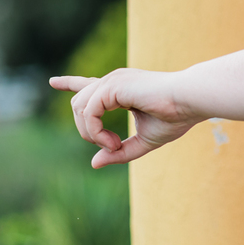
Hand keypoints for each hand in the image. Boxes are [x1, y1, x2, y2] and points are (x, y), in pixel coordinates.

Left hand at [49, 69, 201, 167]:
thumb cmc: (176, 117)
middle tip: (113, 146)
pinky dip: (95, 132)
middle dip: (87, 132)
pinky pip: (88, 113)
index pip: (88, 85)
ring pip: (79, 108)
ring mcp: (112, 81)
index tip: (52, 82)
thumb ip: (120, 152)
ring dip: (91, 134)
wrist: (191, 101)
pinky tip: (112, 141)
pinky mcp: (112, 86)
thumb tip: (93, 163)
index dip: (70, 83)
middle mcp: (113, 81)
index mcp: (120, 90)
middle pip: (78, 106)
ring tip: (113, 145)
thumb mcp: (145, 141)